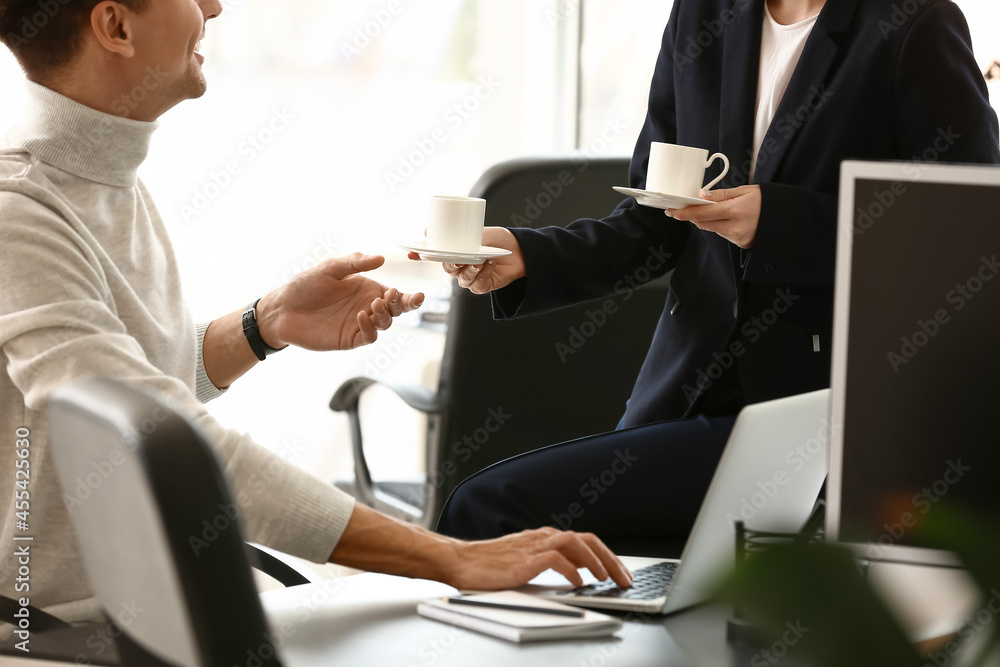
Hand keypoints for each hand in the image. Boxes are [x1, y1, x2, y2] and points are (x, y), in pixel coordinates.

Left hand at [260, 253, 423, 350]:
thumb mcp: (330, 268)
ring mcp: (359, 324)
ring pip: (385, 323)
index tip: (419, 296)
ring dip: (384, 314)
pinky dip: (371, 328)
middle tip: (392, 296)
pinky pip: (369, 336)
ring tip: (374, 304)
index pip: (395, 295)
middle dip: (401, 304)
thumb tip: (381, 258)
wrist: (282, 309)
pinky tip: (361, 316)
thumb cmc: (305, 286)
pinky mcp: (350, 338)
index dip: (410, 298)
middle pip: (396, 310)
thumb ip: (355, 264)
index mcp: (366, 289)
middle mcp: (366, 306)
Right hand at [408, 227, 525, 294]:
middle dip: (453, 263)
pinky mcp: (482, 287)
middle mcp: (460, 268)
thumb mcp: (477, 232)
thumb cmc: (498, 240)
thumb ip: (456, 233)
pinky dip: (484, 273)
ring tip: (482, 259)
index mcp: (454, 254)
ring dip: (472, 269)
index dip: (420, 255)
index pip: (434, 256)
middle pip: (448, 268)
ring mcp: (470, 279)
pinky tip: (490, 263)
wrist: (521, 250)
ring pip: (463, 279)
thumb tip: (426, 229)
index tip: (412, 252)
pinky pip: (477, 284)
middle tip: (461, 257)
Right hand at [444, 527, 632, 590]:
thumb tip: (576, 573)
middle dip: (611, 559)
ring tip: (608, 579)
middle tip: (625, 578)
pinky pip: (557, 559)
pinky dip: (573, 570)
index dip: (606, 555)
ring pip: (576, 544)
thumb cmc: (489, 564)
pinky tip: (580, 582)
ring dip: (597, 561)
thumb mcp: (525, 561)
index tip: (621, 571)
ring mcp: (535, 546)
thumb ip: (548, 562)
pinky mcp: (526, 559)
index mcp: (545, 537)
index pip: (584, 541)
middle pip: (587, 540)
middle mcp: (543, 537)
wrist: (462, 561)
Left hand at [666, 185, 761, 248]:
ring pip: (713, 229)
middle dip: (693, 216)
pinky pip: (723, 235)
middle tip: (684, 208)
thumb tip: (702, 196)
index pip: (702, 213)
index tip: (672, 211)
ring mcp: (738, 238)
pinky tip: (729, 219)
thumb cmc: (767, 200)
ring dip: (709, 220)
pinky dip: (721, 226)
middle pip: (704, 223)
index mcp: (735, 210)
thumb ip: (722, 194)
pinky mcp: (741, 244)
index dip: (684, 213)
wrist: (785, 217)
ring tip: (717, 210)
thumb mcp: (745, 190)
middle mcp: (736, 227)